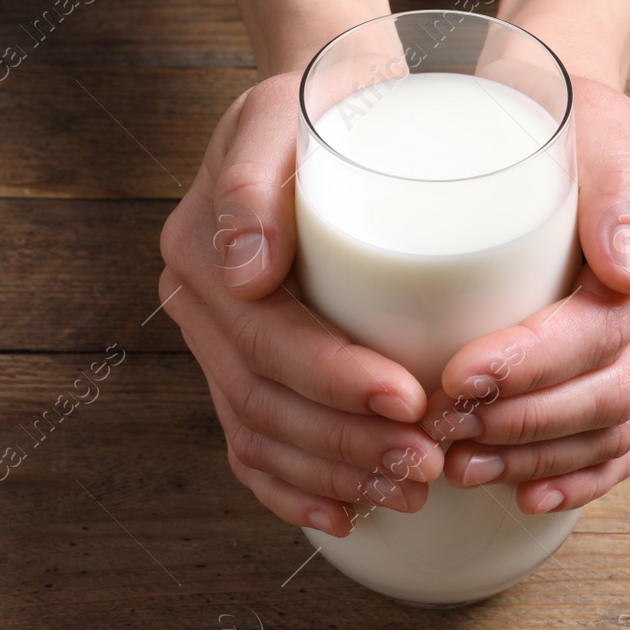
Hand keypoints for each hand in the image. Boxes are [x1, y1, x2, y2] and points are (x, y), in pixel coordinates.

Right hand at [158, 73, 446, 537]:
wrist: (328, 116)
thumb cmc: (322, 111)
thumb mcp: (286, 115)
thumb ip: (257, 180)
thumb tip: (246, 275)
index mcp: (203, 256)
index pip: (268, 342)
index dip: (336, 382)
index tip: (410, 399)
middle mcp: (202, 308)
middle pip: (267, 404)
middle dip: (347, 446)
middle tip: (427, 462)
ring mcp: (218, 347)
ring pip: (264, 437)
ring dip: (336, 477)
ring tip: (411, 493)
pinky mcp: (244, 370)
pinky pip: (255, 449)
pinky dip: (296, 491)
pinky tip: (345, 518)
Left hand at [425, 76, 629, 513]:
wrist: (562, 118)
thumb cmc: (559, 113)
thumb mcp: (587, 119)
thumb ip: (615, 184)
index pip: (605, 333)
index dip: (533, 368)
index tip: (459, 376)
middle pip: (611, 394)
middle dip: (525, 424)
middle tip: (445, 430)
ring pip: (613, 429)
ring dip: (537, 459)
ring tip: (462, 466)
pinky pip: (621, 446)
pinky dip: (577, 478)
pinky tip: (524, 497)